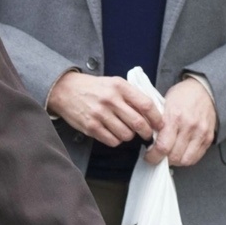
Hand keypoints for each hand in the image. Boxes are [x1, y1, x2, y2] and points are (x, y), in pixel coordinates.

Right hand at [46, 71, 162, 146]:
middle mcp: (110, 99)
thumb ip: (131, 96)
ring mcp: (100, 114)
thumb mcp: (114, 83)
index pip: (146, 105)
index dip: (156, 118)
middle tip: (146, 134)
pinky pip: (112, 141)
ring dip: (129, 136)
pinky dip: (116, 140)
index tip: (159, 124)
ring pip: (126, 135)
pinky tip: (113, 133)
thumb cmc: (93, 88)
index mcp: (119, 86)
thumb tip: (152, 113)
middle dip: (146, 132)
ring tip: (125, 130)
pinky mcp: (91, 126)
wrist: (65, 90)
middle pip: (138, 123)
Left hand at [143, 79, 215, 166]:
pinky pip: (196, 157)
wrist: (203, 90)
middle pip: (174, 156)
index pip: (162, 146)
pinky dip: (186, 159)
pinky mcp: (208, 137)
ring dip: (175, 161)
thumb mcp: (163, 104)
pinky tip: (180, 153)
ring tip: (169, 155)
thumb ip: (156, 123)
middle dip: (162, 160)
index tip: (148, 156)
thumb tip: (147, 142)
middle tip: (158, 156)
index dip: (153, 156)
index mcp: (174, 117)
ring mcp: (201, 133)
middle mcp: (189, 126)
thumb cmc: (181, 96)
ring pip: (185, 160)